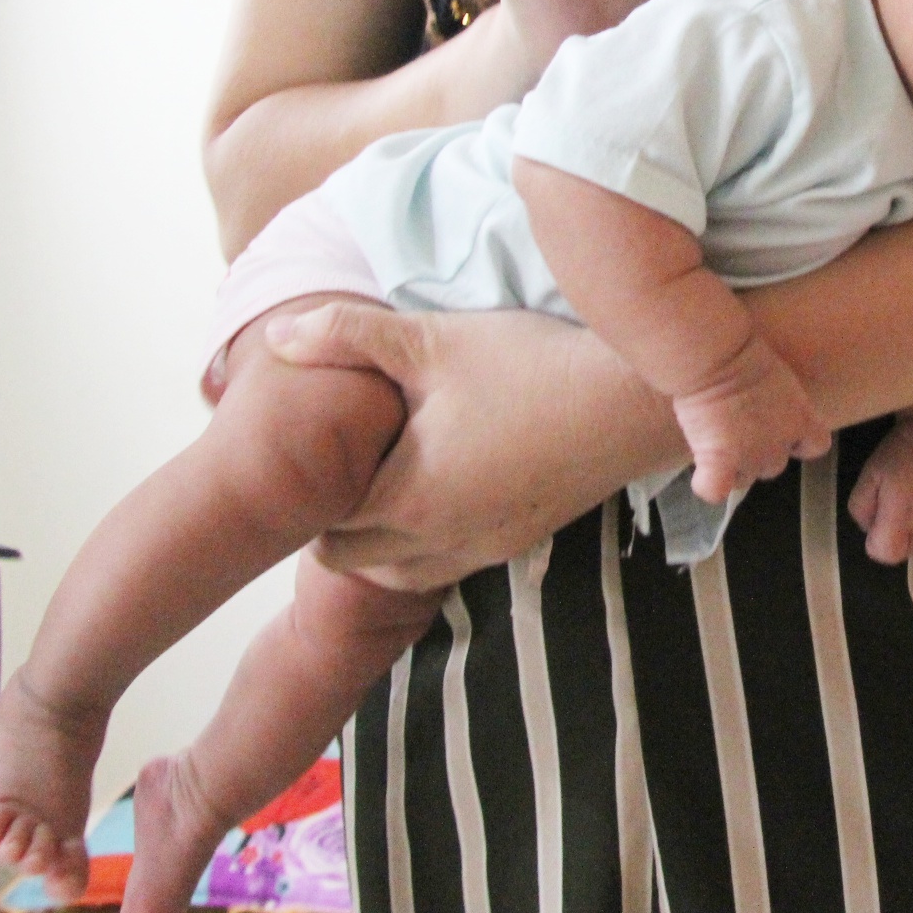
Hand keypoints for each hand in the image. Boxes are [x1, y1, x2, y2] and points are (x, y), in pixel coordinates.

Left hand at [263, 302, 684, 587]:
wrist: (637, 401)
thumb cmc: (533, 365)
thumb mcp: (432, 339)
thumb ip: (347, 336)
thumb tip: (275, 339)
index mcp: (407, 498)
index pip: (321, 522)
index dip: (310, 487)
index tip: (315, 448)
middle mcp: (440, 540)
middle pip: (350, 561)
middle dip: (335, 522)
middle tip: (346, 462)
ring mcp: (483, 548)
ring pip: (399, 575)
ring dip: (379, 542)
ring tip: (389, 478)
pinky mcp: (520, 544)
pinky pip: (448, 567)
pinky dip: (427, 544)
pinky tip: (445, 487)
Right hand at [672, 335, 828, 506]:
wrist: (717, 356)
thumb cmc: (743, 350)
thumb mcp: (774, 373)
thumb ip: (776, 398)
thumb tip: (760, 401)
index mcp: (800, 417)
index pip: (816, 446)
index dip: (798, 443)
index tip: (780, 431)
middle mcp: (780, 444)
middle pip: (774, 465)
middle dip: (757, 454)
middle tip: (735, 429)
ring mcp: (750, 457)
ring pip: (744, 479)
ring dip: (732, 468)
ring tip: (713, 442)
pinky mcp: (719, 462)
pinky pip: (714, 490)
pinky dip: (707, 484)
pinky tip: (700, 471)